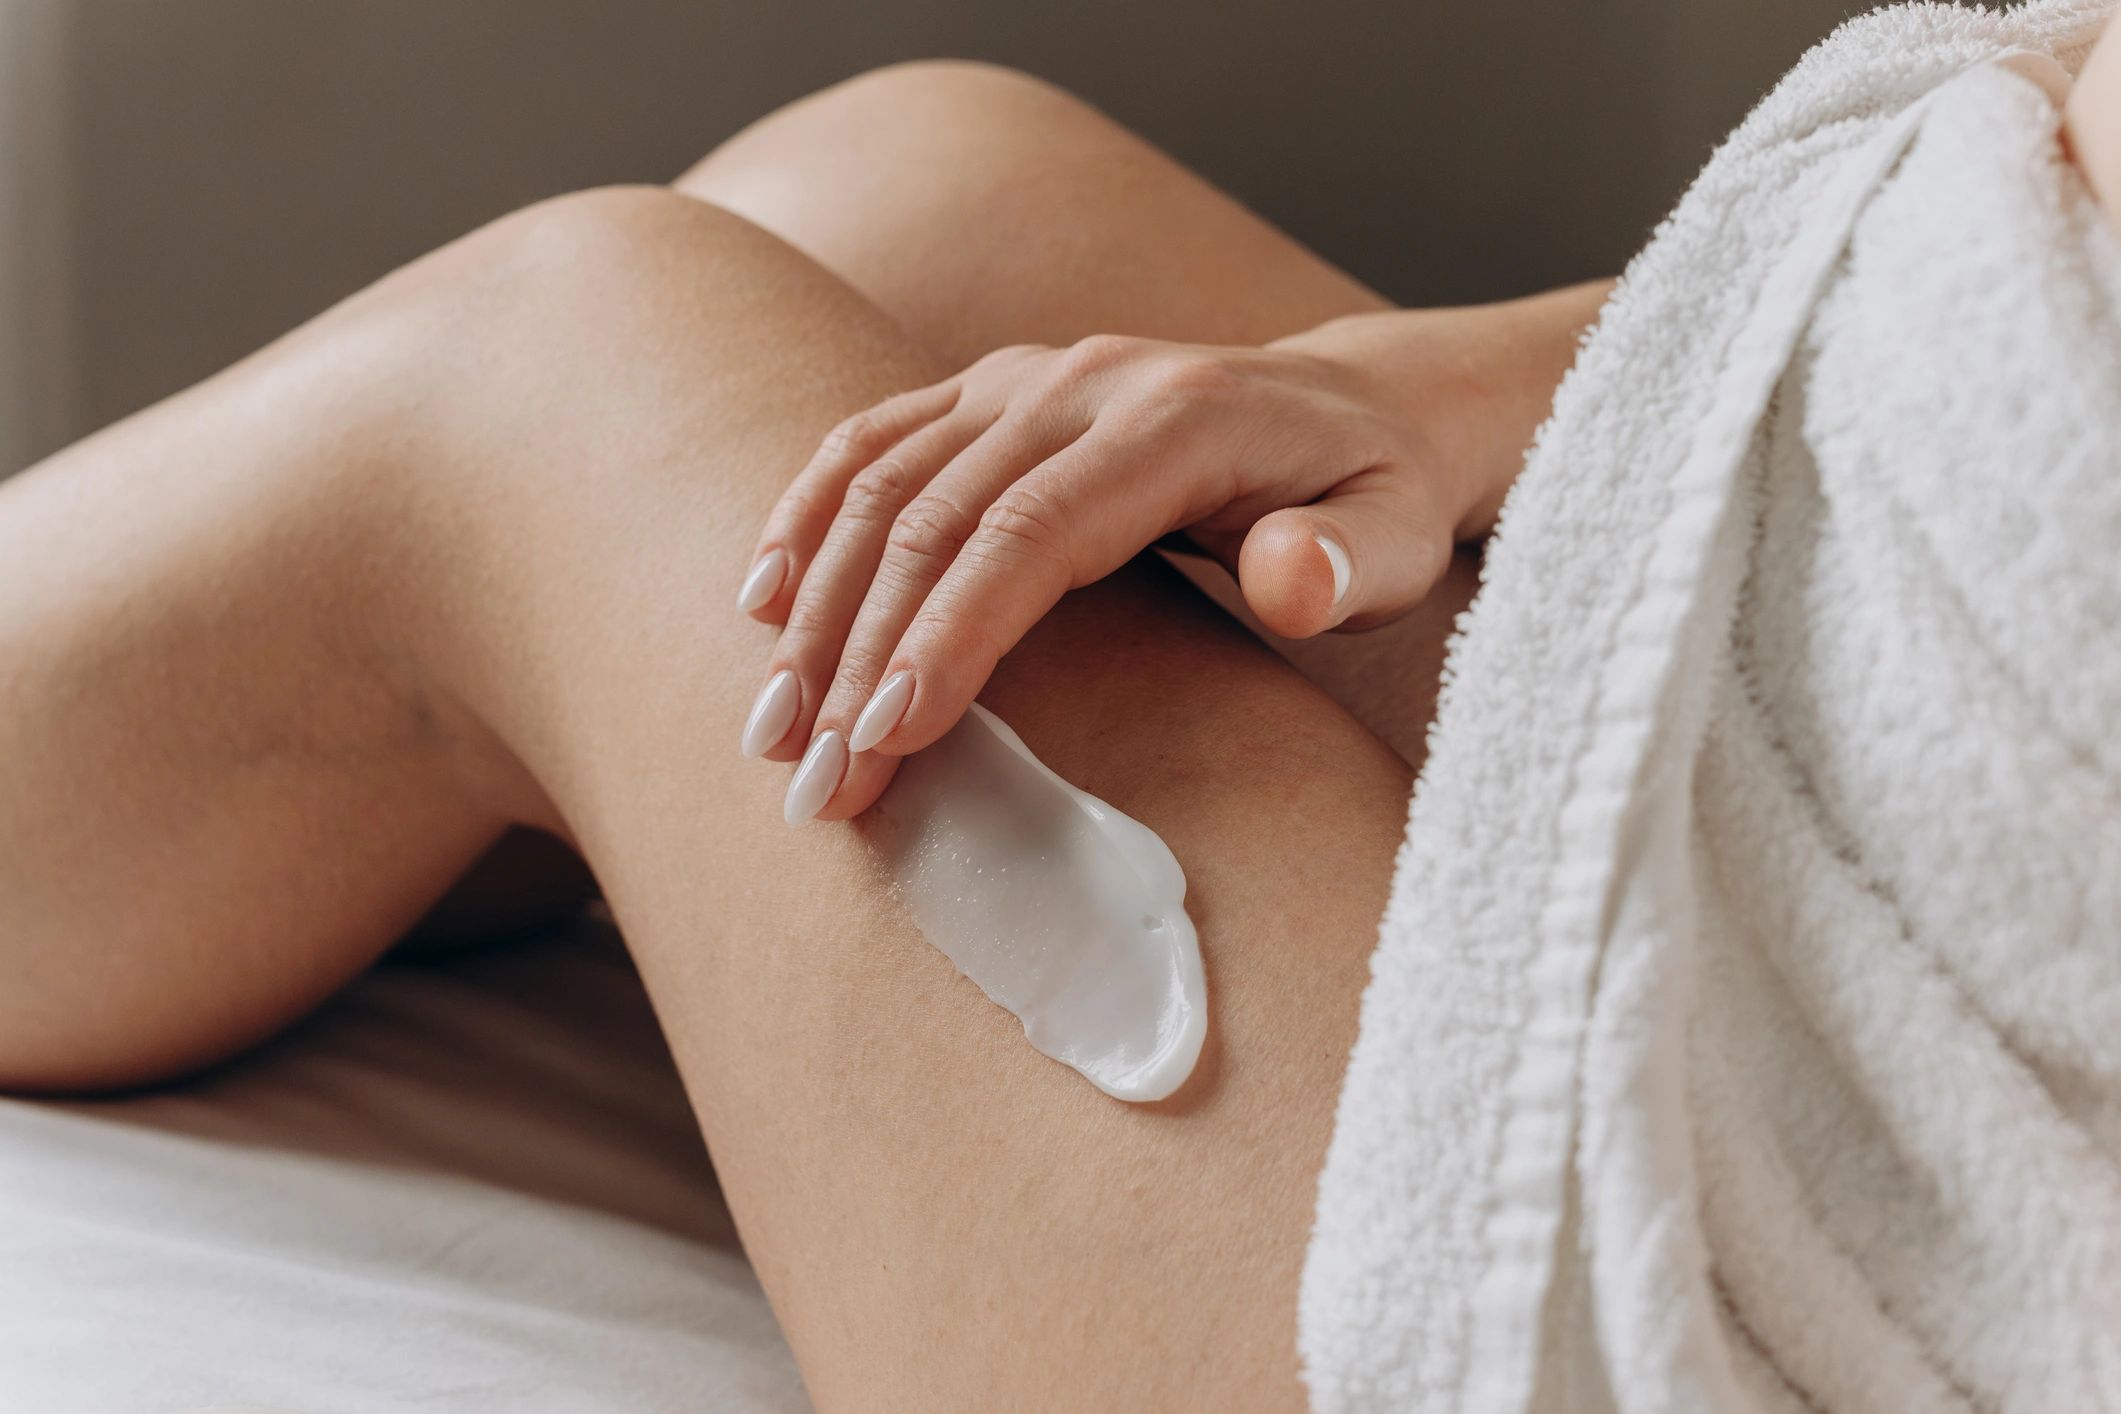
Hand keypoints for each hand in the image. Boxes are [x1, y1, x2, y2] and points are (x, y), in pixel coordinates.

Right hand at [743, 288, 1606, 821]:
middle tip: (814, 786)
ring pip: (882, 485)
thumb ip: (1351, 563)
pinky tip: (758, 599)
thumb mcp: (1398, 536)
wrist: (1354, 404)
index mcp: (1173, 419)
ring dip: (814, 609)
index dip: (951, 635)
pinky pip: (871, 442)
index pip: (1032, 532)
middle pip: (935, 518)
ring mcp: (1023, 377)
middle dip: (861, 657)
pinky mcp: (987, 391)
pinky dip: (807, 517)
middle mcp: (1078, 381)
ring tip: (771, 732)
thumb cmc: (1372, 497)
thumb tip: (1294, 580)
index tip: (888, 740)